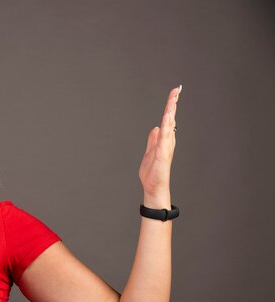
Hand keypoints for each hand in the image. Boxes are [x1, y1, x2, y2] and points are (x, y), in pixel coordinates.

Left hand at [138, 86, 181, 206]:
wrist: (154, 187)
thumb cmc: (153, 172)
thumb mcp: (150, 152)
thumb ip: (153, 140)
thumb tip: (155, 128)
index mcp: (164, 140)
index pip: (167, 119)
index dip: (170, 106)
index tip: (174, 93)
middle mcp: (168, 141)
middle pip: (171, 119)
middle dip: (173, 104)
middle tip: (177, 89)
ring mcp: (166, 147)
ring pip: (169, 125)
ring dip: (171, 112)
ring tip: (173, 98)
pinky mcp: (162, 153)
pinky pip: (164, 137)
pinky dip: (166, 127)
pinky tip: (167, 117)